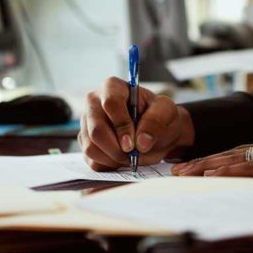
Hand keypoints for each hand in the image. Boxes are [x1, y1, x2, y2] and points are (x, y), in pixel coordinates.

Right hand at [79, 77, 194, 170]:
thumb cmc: (158, 117)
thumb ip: (156, 121)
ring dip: (113, 158)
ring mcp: (87, 122)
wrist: (156, 134)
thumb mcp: (166, 112)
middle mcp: (94, 102)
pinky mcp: (85, 141)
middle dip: (117, 149)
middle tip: (133, 154)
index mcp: (113, 87)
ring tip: (130, 155)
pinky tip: (121, 158)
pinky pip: (91, 160)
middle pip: (96, 130)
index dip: (122, 125)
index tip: (133, 143)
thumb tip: (141, 142)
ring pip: (91, 147)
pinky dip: (109, 165)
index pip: (110, 103)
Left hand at [171, 139, 252, 178]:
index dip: (211, 161)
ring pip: (239, 157)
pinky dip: (233, 169)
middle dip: (202, 162)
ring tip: (185, 173)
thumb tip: (250, 195)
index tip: (188, 169)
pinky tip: (214, 174)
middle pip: (232, 153)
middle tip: (176, 171)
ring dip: (209, 165)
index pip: (238, 154)